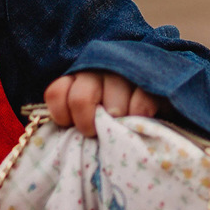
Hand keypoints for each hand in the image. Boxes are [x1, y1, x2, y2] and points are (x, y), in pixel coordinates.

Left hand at [44, 71, 159, 136]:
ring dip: (117, 123)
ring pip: (112, 105)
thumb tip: (69, 138)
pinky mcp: (148, 81)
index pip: (56, 93)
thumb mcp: (88, 112)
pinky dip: (139, 115)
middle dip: (88, 123)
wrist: (153, 95)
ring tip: (123, 126)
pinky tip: (140, 118)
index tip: (72, 125)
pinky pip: (140, 102)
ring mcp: (121, 74)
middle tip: (98, 132)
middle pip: (80, 99)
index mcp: (75, 79)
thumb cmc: (111, 111)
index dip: (62, 114)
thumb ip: (76, 118)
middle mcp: (94, 72)